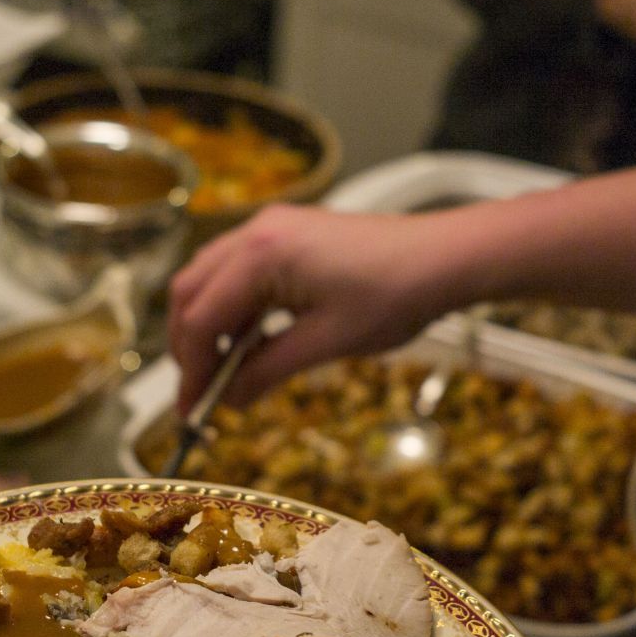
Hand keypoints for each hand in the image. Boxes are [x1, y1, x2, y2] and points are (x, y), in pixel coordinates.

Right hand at [166, 205, 469, 415]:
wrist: (444, 257)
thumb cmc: (396, 293)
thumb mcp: (328, 342)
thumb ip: (269, 370)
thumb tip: (229, 399)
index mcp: (262, 255)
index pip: (203, 319)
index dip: (192, 370)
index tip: (193, 409)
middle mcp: (257, 231)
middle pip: (192, 293)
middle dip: (191, 347)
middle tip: (201, 395)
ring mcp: (271, 227)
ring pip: (210, 280)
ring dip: (210, 326)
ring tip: (225, 374)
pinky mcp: (287, 233)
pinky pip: (239, 271)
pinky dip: (234, 308)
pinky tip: (251, 342)